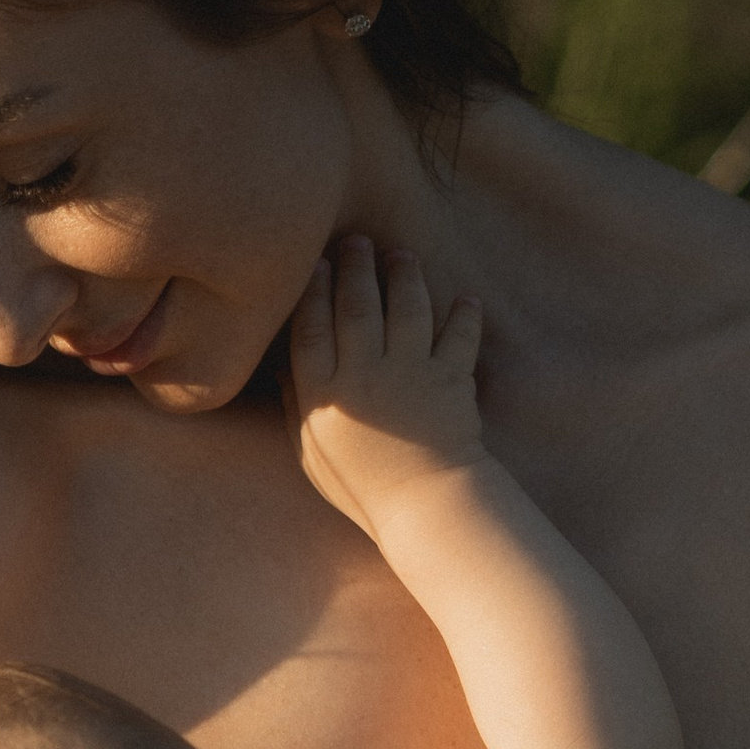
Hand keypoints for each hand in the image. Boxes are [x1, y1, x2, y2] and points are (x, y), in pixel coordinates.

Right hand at [290, 237, 484, 545]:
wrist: (426, 508)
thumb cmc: (361, 487)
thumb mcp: (310, 452)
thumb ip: (296, 404)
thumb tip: (284, 365)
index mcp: (325, 393)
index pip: (312, 328)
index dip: (312, 290)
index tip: (315, 263)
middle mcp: (366, 374)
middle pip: (357, 307)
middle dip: (356, 267)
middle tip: (357, 240)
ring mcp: (411, 373)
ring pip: (406, 308)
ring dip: (404, 276)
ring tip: (400, 255)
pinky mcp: (450, 380)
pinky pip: (458, 338)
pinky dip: (464, 317)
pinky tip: (465, 299)